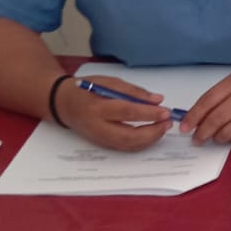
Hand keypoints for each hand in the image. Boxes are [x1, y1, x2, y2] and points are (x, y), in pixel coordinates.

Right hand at [53, 75, 171, 152]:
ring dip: (149, 139)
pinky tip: (152, 134)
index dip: (148, 113)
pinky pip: (124, 148)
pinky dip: (141, 143)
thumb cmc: (86, 90)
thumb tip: (158, 100)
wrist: (62, 104)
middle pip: (128, 136)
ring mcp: (99, 138)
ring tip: (163, 128)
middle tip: (167, 123)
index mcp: (97, 107)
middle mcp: (97, 127)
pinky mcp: (102, 144)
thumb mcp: (108, 82)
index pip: (127, 112)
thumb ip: (133, 91)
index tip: (165, 111)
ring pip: (128, 145)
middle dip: (152, 132)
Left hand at [179, 66, 230, 145]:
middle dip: (202, 132)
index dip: (193, 117)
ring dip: (217, 138)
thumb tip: (199, 114)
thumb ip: (220, 94)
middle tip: (196, 139)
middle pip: (215, 120)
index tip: (184, 127)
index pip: (207, 102)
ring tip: (215, 137)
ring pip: (228, 133)